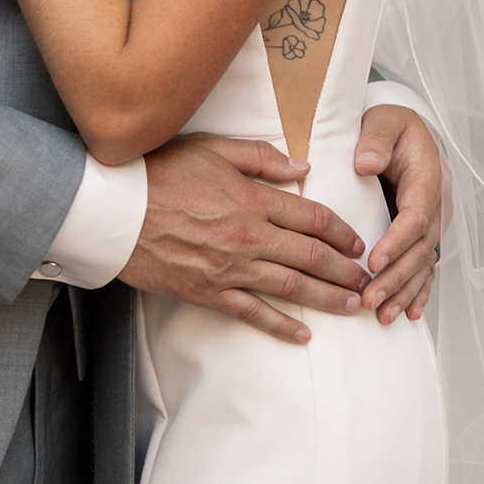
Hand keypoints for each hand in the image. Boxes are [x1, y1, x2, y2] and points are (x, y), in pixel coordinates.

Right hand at [122, 133, 370, 344]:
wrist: (113, 211)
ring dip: (328, 298)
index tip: (357, 243)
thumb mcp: (211, 148)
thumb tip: (302, 166)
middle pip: (312, 256)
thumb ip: (261, 157)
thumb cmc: (158, 172)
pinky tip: (303, 334)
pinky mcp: (209, 292)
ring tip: (354, 306)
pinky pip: (253, 314)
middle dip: (346, 270)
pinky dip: (281, 326)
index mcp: (252, 199)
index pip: (313, 217)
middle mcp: (249, 236)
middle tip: (369, 281)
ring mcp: (230, 269)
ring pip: (292, 287)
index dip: (341, 232)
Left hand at [354, 103, 443, 323]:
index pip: (415, 217)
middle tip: (370, 300)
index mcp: (427, 180)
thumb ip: (376, 139)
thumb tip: (367, 163)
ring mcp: (430, 224)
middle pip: (419, 250)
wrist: (405, 131)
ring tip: (383, 316)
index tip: (374, 263)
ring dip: (404, 292)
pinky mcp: (421, 234)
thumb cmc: (392, 126)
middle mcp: (434, 207)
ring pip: (422, 265)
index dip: (396, 243)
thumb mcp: (384, 120)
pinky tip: (410, 314)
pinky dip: (418, 292)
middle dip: (396, 278)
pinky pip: (423, 267)